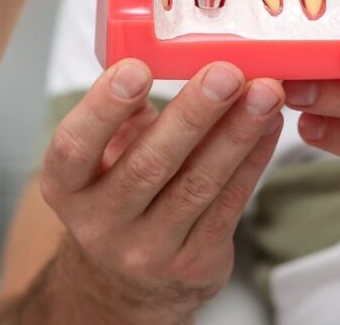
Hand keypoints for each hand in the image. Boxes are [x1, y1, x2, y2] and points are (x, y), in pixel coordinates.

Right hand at [39, 59, 283, 323]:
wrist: (127, 282)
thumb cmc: (120, 193)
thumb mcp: (104, 157)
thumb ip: (127, 115)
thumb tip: (169, 58)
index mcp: (68, 186)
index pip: (74, 147)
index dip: (103, 107)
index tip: (136, 67)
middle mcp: (102, 223)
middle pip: (149, 164)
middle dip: (193, 114)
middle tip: (226, 74)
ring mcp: (149, 250)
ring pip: (199, 184)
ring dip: (238, 133)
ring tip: (265, 93)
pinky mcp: (195, 263)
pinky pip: (230, 203)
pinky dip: (254, 158)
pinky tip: (270, 123)